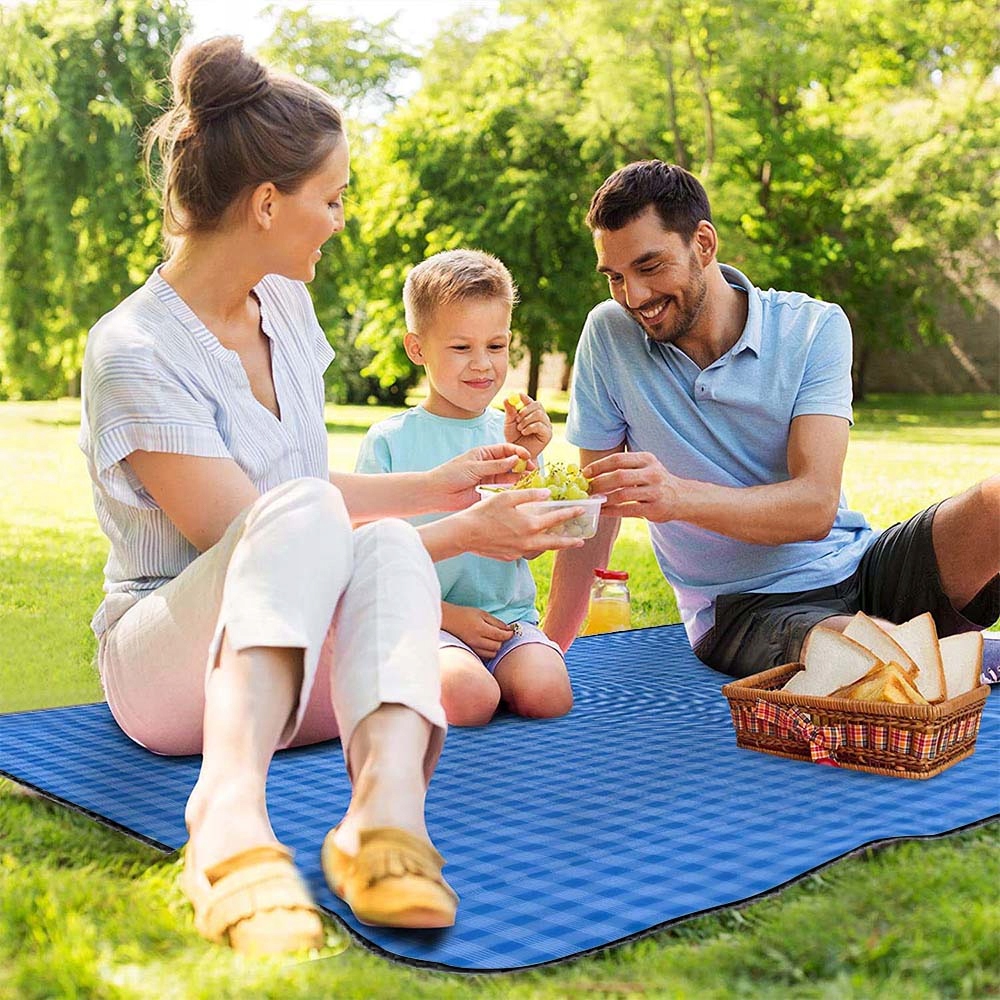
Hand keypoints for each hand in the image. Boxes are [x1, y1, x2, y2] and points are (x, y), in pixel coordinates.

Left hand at [428, 442, 533, 511]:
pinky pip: (504, 488)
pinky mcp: (488, 491)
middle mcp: (489, 465)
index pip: (506, 449)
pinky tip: (522, 488)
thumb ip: (496, 465)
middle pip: (511, 462)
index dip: (518, 451)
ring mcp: (489, 478)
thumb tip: (516, 459)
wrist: (437, 493)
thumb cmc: (451, 474)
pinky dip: (513, 488)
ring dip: (521, 476)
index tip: (527, 456)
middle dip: (523, 465)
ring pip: (509, 476)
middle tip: (534, 469)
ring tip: (532, 479)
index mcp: (484, 453)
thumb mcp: (474, 467)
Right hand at [443, 603, 513, 659]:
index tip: (512, 631)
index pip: (500, 635)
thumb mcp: (482, 614)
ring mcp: (473, 647)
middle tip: (502, 634)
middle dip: (502, 640)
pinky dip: (490, 651)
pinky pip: (485, 655)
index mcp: (480, 628)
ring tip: (494, 638)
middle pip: (497, 646)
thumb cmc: (466, 614)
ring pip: (492, 653)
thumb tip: (508, 629)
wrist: (449, 620)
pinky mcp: (471, 650)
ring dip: (496, 647)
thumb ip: (496, 622)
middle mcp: (477, 640)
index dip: (509, 634)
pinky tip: (488, 643)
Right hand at [461, 488, 586, 559]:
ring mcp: (519, 551)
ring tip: (559, 542)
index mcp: (530, 524)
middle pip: (555, 542)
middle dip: (569, 541)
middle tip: (580, 540)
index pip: (556, 518)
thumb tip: (547, 493)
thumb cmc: (484, 512)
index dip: (571, 513)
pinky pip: (525, 551)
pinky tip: (530, 541)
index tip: (581, 510)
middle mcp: (528, 541)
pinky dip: (532, 546)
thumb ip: (529, 495)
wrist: (464, 534)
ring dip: (552, 545)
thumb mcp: (507, 497)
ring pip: (541, 549)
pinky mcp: (509, 557)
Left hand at [504, 393, 551, 458]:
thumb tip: (507, 398)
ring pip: (539, 414)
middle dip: (525, 411)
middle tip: (517, 418)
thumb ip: (510, 411)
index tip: (519, 396)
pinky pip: (540, 425)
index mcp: (531, 412)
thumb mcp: (509, 423)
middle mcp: (541, 417)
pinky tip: (524, 432)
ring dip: (526, 421)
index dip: (525, 397)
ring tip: (520, 429)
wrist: (517, 453)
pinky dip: (530, 428)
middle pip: (537, 405)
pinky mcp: (548, 434)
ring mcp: (546, 425)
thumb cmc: (514, 438)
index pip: (530, 401)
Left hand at [583, 451, 682, 520]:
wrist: (683, 498)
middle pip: (619, 476)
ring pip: (622, 494)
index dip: (599, 466)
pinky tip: (602, 511)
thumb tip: (592, 472)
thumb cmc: (656, 481)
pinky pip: (628, 510)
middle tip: (587, 489)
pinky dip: (612, 511)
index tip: (585, 473)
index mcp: (647, 459)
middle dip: (599, 483)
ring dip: (604, 498)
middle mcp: (652, 473)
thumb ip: (624, 467)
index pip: (618, 459)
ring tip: (592, 501)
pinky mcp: (654, 509)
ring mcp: (654, 492)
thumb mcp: (646, 467)